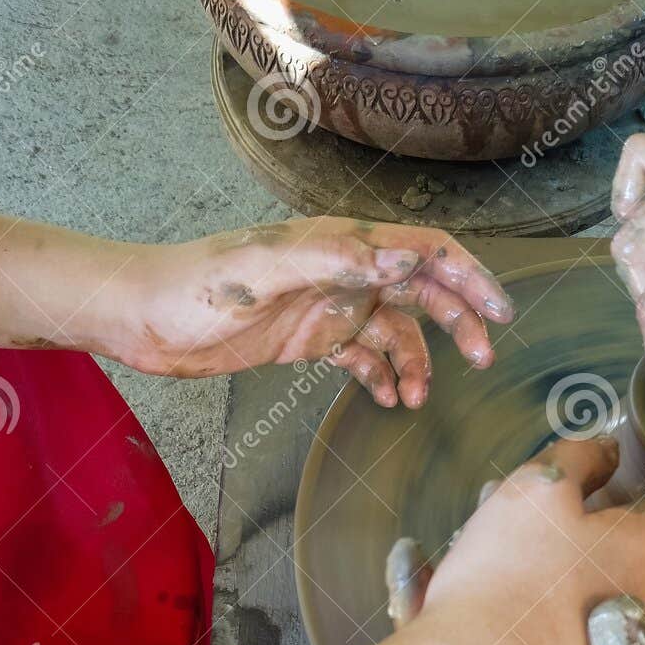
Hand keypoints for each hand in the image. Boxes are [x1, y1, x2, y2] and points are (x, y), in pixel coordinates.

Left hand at [107, 217, 513, 406]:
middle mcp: (344, 270)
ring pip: (397, 331)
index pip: (424, 251)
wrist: (144, 317)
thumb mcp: (265, 271)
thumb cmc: (195, 286)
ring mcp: (329, 305)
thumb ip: (337, 260)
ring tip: (416, 399)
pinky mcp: (309, 338)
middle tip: (480, 360)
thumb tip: (408, 259)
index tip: (500, 310)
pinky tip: (388, 401)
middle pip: (422, 291)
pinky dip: (382, 377)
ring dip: (417, 363)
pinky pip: (363, 357)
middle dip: (458, 322)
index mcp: (341, 243)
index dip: (468, 276)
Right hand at [384, 433, 644, 644]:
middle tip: (545, 527)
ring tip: (502, 578)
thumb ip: (578, 460)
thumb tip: (606, 453)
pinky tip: (505, 627)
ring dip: (574, 580)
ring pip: (615, 599)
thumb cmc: (508, 586)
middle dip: (608, 533)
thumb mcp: (534, 491)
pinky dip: (559, 630)